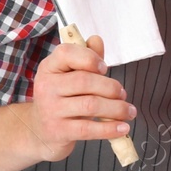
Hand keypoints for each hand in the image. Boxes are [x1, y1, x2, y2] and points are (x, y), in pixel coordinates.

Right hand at [23, 33, 134, 161]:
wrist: (41, 130)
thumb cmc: (63, 98)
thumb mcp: (71, 76)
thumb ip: (86, 58)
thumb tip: (96, 40)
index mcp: (49, 67)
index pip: (66, 53)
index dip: (89, 58)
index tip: (104, 68)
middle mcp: (47, 86)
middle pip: (85, 81)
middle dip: (111, 87)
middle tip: (123, 94)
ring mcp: (51, 110)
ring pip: (91, 105)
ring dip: (117, 108)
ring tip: (129, 111)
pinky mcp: (58, 131)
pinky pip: (88, 129)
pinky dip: (110, 129)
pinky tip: (123, 127)